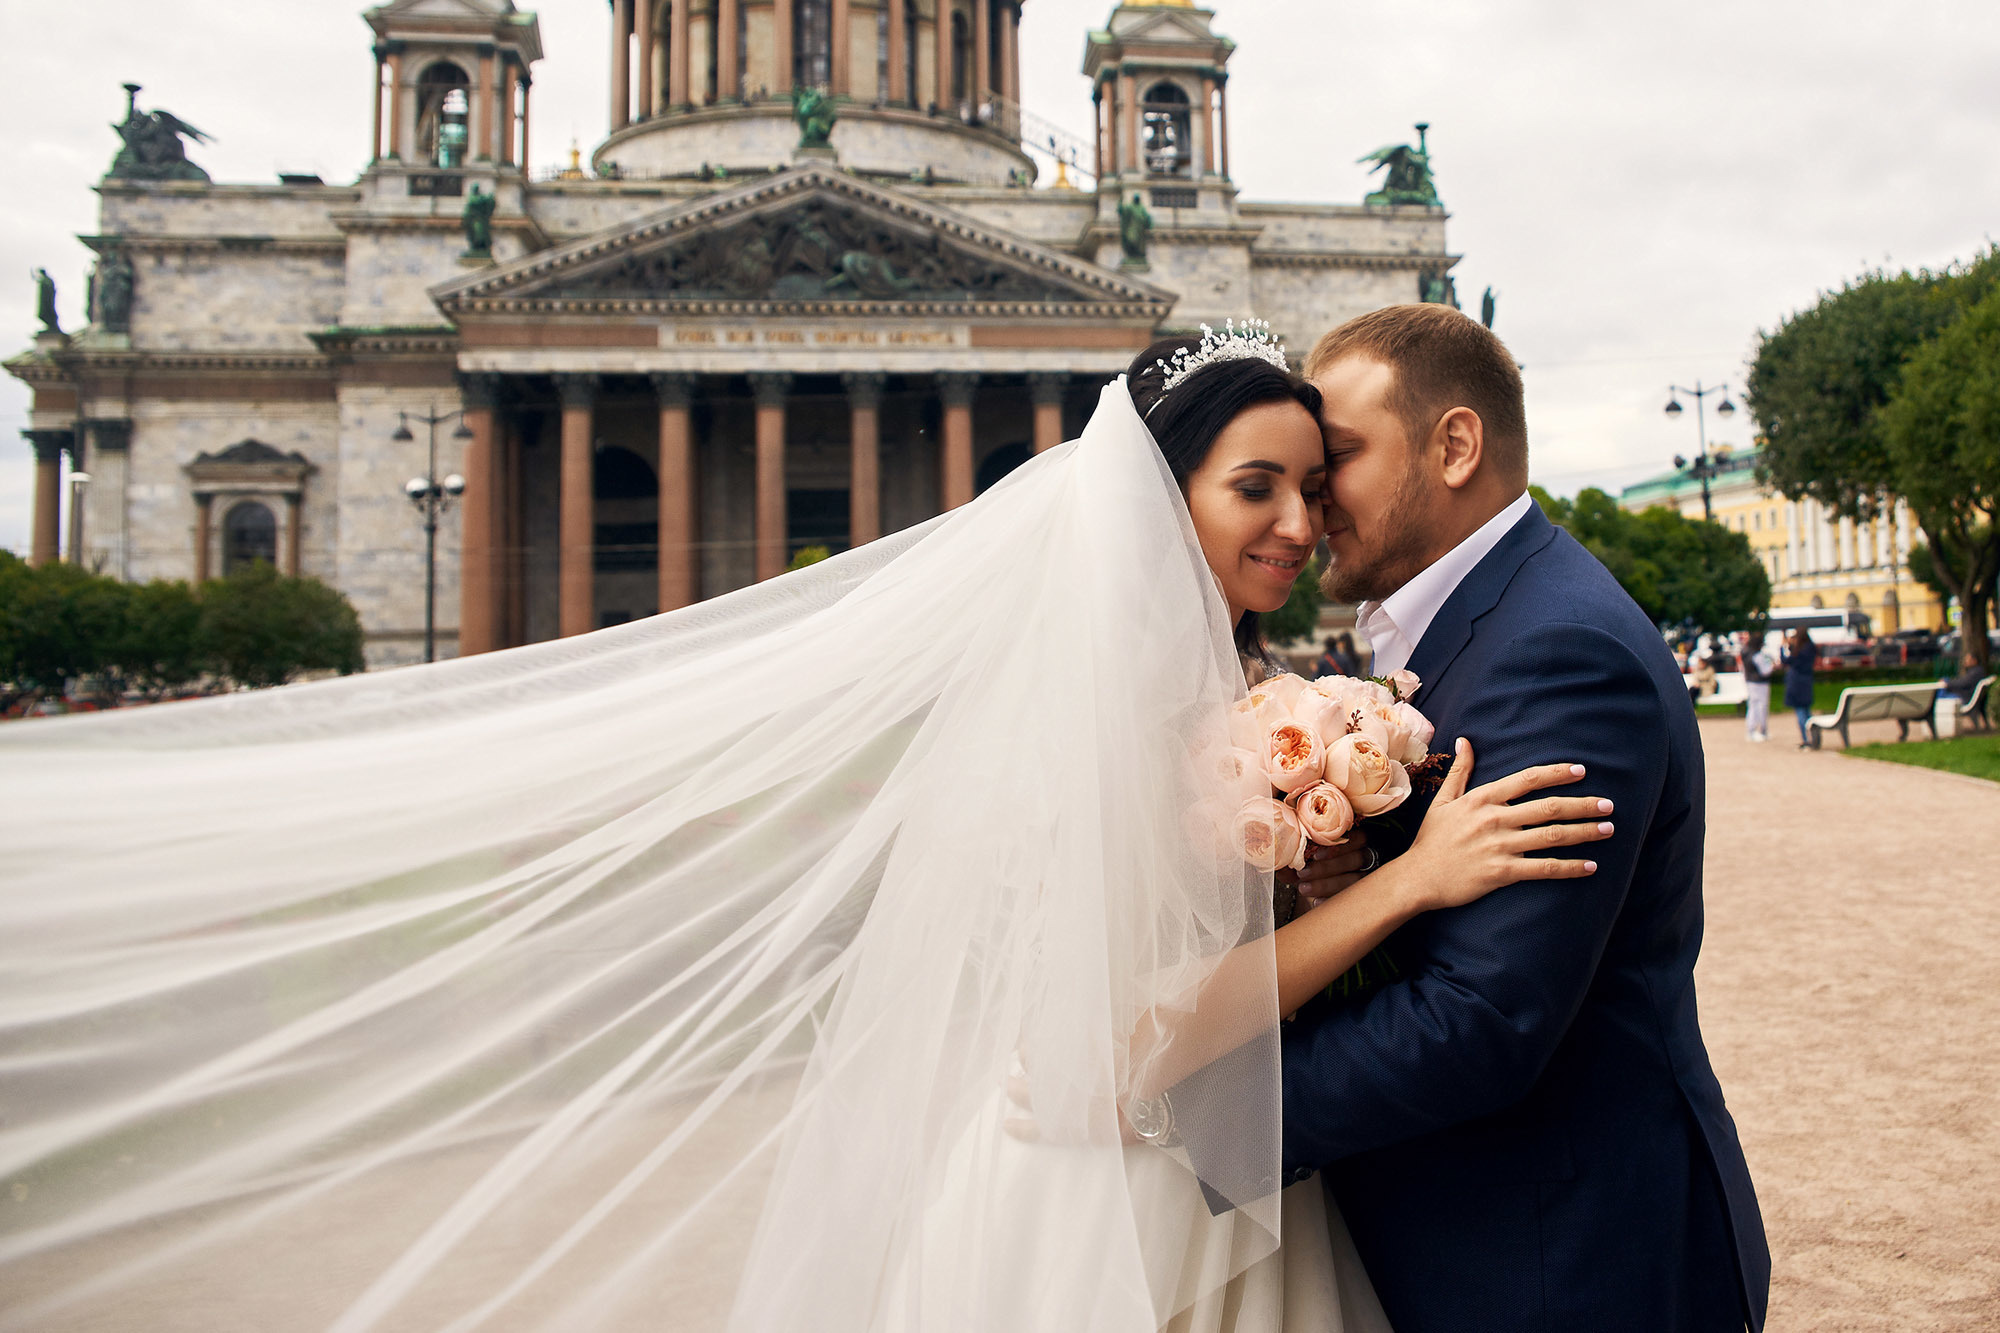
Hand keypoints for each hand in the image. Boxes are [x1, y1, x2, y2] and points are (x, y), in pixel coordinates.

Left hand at [1278, 829, 1375, 911]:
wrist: (1319, 888)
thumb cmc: (1314, 866)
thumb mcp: (1304, 860)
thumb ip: (1294, 858)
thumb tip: (1279, 859)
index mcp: (1357, 839)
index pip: (1357, 838)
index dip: (1338, 847)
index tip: (1315, 856)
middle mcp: (1368, 856)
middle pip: (1357, 859)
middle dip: (1328, 867)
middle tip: (1303, 874)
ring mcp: (1370, 877)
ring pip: (1356, 880)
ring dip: (1328, 884)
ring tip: (1304, 889)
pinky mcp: (1366, 896)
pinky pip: (1354, 900)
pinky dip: (1333, 901)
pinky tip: (1316, 902)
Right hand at [1396, 738, 1611, 912]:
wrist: (1418, 878)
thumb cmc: (1432, 839)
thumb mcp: (1444, 800)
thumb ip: (1460, 770)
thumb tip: (1466, 740)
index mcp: (1482, 799)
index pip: (1527, 780)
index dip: (1556, 774)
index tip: (1581, 771)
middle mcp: (1494, 819)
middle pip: (1548, 808)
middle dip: (1583, 805)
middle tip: (1609, 805)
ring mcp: (1499, 846)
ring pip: (1551, 836)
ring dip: (1584, 832)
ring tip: (1608, 830)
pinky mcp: (1502, 873)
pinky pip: (1544, 868)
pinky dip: (1570, 867)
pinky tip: (1590, 866)